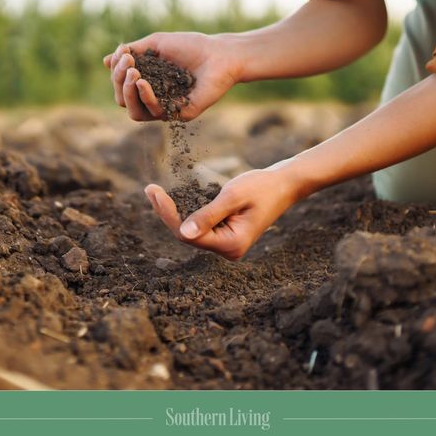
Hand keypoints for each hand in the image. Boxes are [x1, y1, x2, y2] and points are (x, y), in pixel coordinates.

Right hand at [103, 32, 240, 121]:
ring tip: (133, 73)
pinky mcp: (179, 114)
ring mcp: (166, 108)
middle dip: (119, 81)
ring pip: (134, 112)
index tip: (124, 53)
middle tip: (128, 64)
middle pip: (123, 100)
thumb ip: (132, 52)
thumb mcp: (155, 44)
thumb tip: (106, 61)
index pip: (121, 85)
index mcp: (147, 82)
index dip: (116, 72)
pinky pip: (154, 113)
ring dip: (127, 92)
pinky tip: (143, 82)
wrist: (219, 54)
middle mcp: (154, 98)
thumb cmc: (190, 46)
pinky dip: (145, 97)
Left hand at [144, 164, 300, 260]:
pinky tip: (172, 199)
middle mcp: (228, 250)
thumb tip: (183, 233)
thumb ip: (208, 215)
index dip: (168, 215)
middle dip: (168, 213)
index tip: (154, 192)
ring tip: (155, 192)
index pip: (189, 235)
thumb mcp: (233, 196)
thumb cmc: (262, 187)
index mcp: (231, 245)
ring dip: (175, 212)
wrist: (284, 185)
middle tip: (150, 189)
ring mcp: (227, 244)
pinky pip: (200, 226)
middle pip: (187, 235)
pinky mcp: (225, 235)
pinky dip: (187, 211)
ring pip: (191, 231)